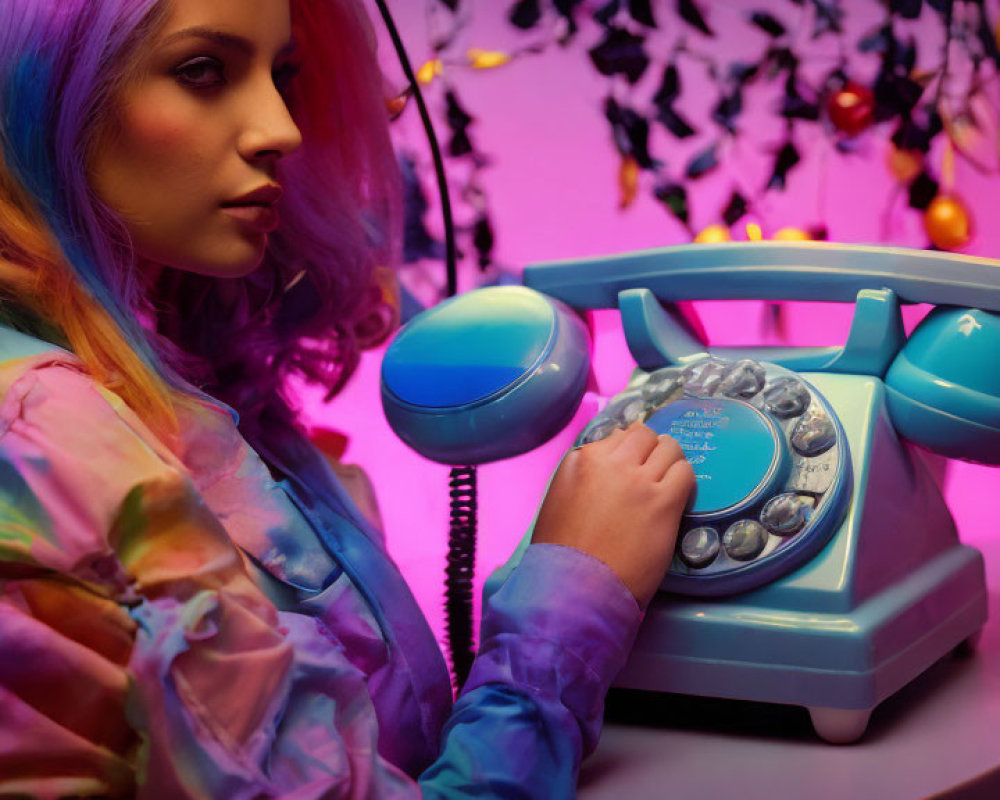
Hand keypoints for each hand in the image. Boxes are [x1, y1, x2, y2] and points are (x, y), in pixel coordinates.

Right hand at [532, 421, 694, 607]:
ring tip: (666, 484)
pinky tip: (676, 497)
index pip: (619, 435)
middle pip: (645, 436)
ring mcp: (641, 481)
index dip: (629, 449)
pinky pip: (685, 473)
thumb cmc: (562, 547)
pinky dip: (683, 480)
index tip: (632, 465)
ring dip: (669, 463)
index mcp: (584, 458)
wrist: (577, 584)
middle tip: (651, 472)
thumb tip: (610, 451)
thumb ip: (581, 467)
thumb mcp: (558, 494)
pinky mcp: (664, 503)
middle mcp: (614, 462)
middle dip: (650, 449)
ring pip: (670, 449)